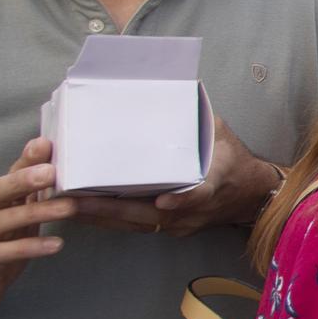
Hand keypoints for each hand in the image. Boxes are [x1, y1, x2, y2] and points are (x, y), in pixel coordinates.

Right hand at [0, 139, 72, 317]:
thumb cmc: (1, 241)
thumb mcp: (14, 211)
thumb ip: (27, 186)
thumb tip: (47, 148)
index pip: (6, 175)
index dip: (25, 161)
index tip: (45, 144)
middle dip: (20, 181)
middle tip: (50, 172)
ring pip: (2, 222)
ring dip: (36, 213)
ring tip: (68, 207)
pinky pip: (5, 254)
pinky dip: (30, 247)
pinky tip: (56, 244)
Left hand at [71, 116, 275, 237]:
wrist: (252, 196)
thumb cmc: (234, 160)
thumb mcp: (223, 134)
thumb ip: (199, 119)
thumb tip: (176, 90)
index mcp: (215, 182)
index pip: (201, 192)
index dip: (183, 198)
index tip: (165, 201)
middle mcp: (195, 209)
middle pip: (150, 215)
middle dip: (107, 209)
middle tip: (71, 201)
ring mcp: (182, 223)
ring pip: (137, 225)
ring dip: (100, 218)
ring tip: (65, 207)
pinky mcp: (172, 229)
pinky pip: (137, 227)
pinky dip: (109, 220)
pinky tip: (83, 212)